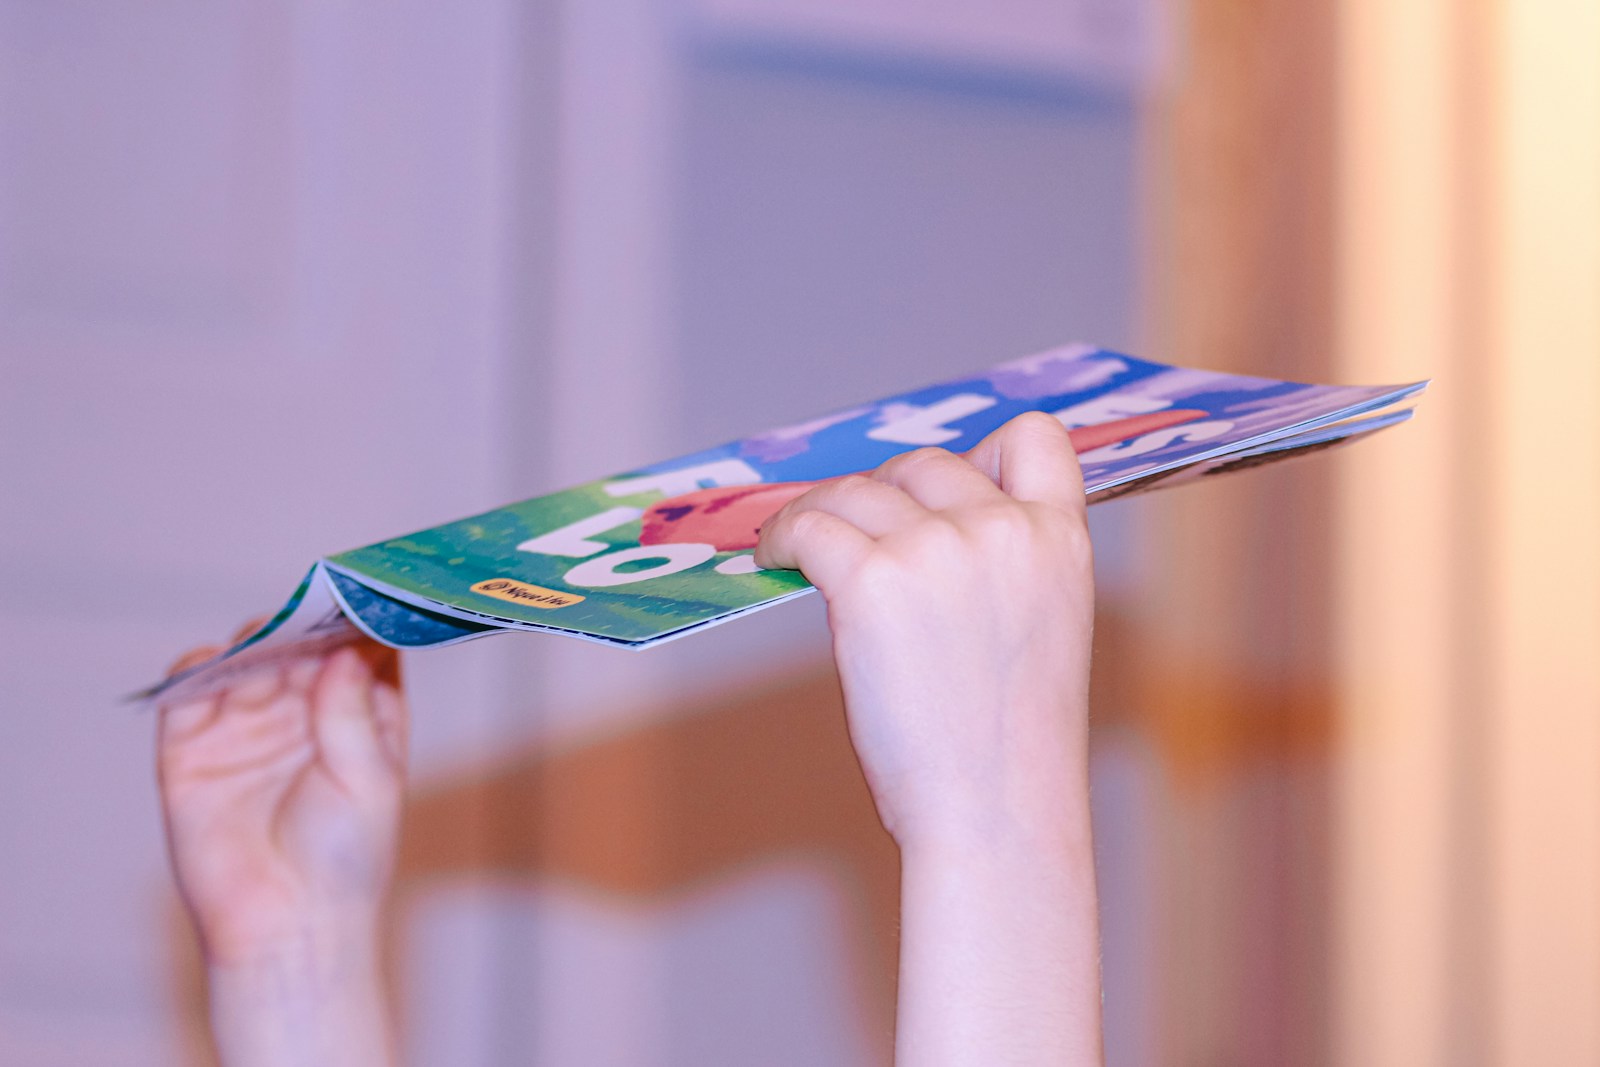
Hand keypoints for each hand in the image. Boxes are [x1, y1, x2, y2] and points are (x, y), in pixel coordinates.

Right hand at [157, 630, 405, 1066]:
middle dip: (301, 624)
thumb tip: (344, 651)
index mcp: (360, 714)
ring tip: (263, 641)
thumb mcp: (368, 779)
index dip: (359, 620)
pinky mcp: (193, 751)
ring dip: (252, 643)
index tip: (363, 591)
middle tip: (307, 606)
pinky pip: (188, 696)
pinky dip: (196, 671)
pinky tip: (212, 664)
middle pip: (298, 646)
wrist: (286, 925)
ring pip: (245, 661)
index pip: (359, 649)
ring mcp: (247, 727)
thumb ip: (353, 714)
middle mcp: (302, 712)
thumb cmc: (345, 858)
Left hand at [755, 411, 1101, 1065]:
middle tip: (854, 536)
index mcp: (1062, 540)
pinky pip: (810, 526)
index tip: (938, 490)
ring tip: (799, 543)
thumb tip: (914, 523)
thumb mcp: (1038, 630)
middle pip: (924, 463)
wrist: (995, 812)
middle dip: (884, 494)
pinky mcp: (873, 580)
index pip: (1034, 438)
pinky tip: (774, 557)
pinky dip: (783, 536)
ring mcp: (937, 549)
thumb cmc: (1008, 745)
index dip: (982, 451)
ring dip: (823, 512)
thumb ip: (1001, 566)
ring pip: (858, 491)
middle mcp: (1004, 530)